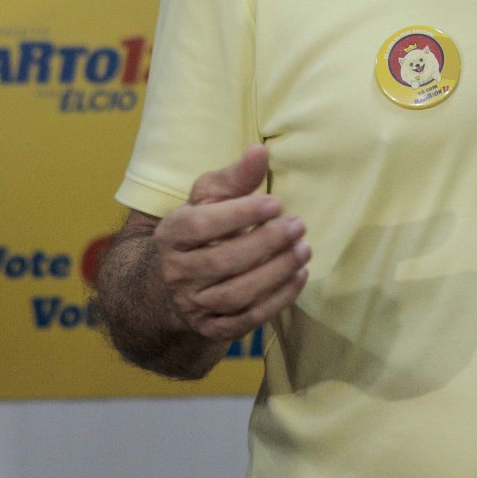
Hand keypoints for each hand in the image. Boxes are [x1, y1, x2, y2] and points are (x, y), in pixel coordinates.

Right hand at [152, 145, 310, 341]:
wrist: (174, 282)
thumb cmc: (201, 228)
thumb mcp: (210, 197)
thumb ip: (235, 176)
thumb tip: (260, 150)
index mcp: (171, 235)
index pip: (201, 226)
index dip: (239, 214)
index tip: (276, 203)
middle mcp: (176, 272)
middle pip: (222, 262)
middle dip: (266, 243)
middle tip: (299, 226)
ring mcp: (193, 304)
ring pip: (235, 294)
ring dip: (276, 272)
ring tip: (304, 249)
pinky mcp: (211, 327)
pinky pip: (246, 320)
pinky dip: (277, 300)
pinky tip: (299, 276)